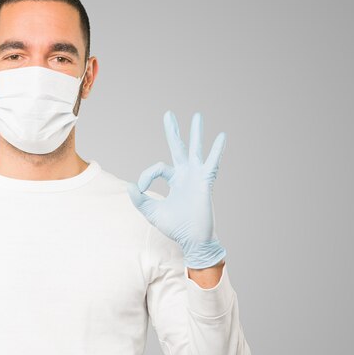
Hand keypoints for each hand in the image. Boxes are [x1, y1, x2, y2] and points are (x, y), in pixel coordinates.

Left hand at [127, 111, 226, 268]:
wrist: (191, 239)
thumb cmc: (175, 227)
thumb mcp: (152, 212)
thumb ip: (140, 200)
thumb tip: (131, 186)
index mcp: (174, 180)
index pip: (157, 167)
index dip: (147, 175)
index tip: (143, 189)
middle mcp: (186, 175)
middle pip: (177, 148)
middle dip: (173, 132)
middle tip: (167, 114)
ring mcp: (196, 177)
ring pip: (195, 150)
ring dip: (196, 133)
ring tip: (197, 116)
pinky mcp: (205, 182)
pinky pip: (212, 163)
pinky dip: (217, 150)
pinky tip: (222, 136)